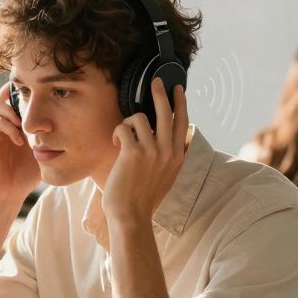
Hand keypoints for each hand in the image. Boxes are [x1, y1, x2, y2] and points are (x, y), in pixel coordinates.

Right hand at [0, 83, 40, 206]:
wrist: (7, 194)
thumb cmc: (26, 176)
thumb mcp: (42, 153)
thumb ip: (48, 138)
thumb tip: (70, 123)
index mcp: (16, 125)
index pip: (20, 100)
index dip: (30, 95)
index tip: (45, 94)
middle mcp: (3, 124)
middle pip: (7, 96)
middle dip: (20, 96)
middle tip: (35, 102)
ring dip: (14, 110)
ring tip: (25, 124)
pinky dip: (9, 128)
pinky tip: (19, 141)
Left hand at [103, 78, 188, 224]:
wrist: (131, 216)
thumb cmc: (142, 198)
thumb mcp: (165, 176)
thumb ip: (167, 157)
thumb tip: (162, 137)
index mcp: (177, 156)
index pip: (182, 123)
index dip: (180, 103)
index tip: (178, 89)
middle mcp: (168, 151)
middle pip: (166, 112)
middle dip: (160, 93)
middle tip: (155, 81)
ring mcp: (152, 151)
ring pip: (140, 118)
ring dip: (128, 123)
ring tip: (121, 138)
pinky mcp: (133, 152)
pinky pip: (124, 128)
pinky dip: (116, 133)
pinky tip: (115, 145)